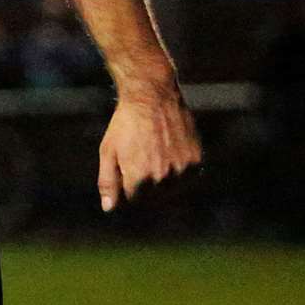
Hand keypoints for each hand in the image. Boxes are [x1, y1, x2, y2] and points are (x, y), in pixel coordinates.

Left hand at [97, 87, 201, 211]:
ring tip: (155, 153)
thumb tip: (108, 208)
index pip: (134, 199)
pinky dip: (181, 171)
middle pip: (155, 198)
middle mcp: (162, 178)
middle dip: (147, 184)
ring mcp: (181, 170)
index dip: (129, 184)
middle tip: (142, 157)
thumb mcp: (108, 151)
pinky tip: (170, 151)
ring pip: (174, 189)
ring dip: (165, 180)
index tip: (128, 166)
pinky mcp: (196, 160)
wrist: (152, 96)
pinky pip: (189, 177)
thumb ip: (108, 182)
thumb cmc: (125, 124)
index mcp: (138, 178)